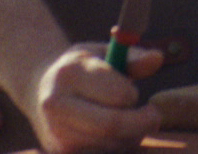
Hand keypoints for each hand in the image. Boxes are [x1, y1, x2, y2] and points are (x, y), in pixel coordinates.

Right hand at [24, 44, 162, 153]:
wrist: (39, 91)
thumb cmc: (81, 69)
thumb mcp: (103, 53)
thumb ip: (132, 57)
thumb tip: (158, 57)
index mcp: (70, 74)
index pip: (118, 94)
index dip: (133, 95)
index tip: (134, 93)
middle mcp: (57, 106)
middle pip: (112, 126)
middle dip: (142, 124)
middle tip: (154, 117)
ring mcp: (55, 133)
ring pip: (110, 145)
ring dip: (130, 137)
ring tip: (128, 122)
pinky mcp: (60, 153)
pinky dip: (118, 148)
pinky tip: (115, 136)